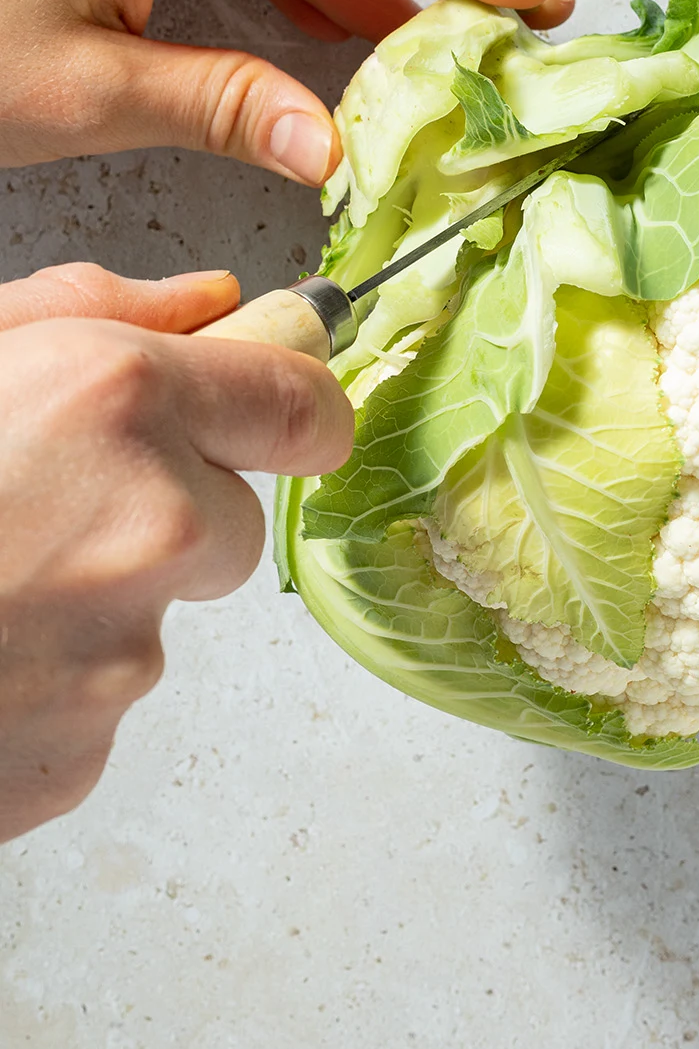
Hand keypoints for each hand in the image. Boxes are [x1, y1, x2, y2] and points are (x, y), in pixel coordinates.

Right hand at [0, 263, 351, 842]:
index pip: (302, 403)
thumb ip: (96, 309)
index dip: (296, 406)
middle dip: (169, 507)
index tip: (288, 413)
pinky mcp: (83, 749)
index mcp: (119, 400)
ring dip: (98, 593)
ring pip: (159, 611)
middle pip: (231, 519)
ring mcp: (121, 652)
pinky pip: (103, 698)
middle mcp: (150, 524)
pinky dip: (52, 676)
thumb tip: (210, 299)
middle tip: (47, 503)